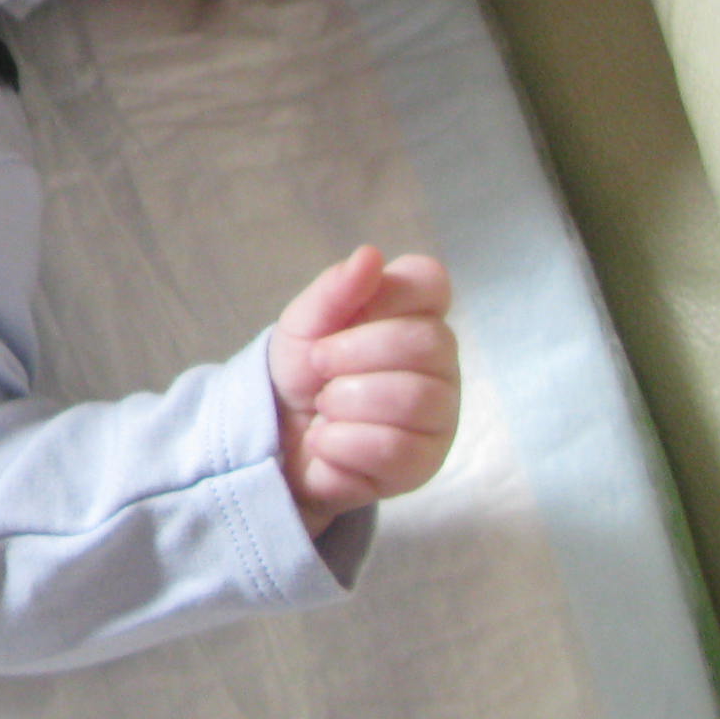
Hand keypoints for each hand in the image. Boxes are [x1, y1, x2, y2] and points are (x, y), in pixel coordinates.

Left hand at [268, 245, 458, 537]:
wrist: (279, 436)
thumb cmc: (304, 370)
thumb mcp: (304, 323)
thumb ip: (335, 289)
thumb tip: (371, 255)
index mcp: (414, 314)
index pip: (431, 281)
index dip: (384, 296)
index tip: (344, 318)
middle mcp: (440, 361)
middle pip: (426, 342)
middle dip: (353, 353)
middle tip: (319, 366)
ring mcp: (440, 414)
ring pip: (414, 398)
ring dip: (346, 401)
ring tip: (324, 406)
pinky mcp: (425, 463)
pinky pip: (395, 448)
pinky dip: (342, 442)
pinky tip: (328, 440)